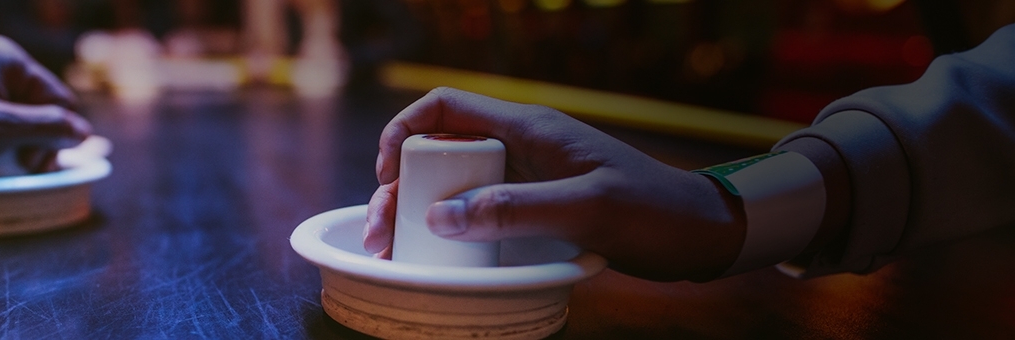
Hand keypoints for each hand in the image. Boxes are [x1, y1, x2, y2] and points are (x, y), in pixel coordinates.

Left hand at [0, 35, 90, 173]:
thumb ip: (47, 127)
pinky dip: (0, 141)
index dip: (59, 132)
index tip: (38, 163)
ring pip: (21, 118)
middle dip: (38, 140)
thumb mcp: (0, 127)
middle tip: (24, 167)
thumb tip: (84, 132)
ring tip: (2, 163)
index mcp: (9, 59)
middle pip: (41, 108)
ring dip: (19, 144)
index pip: (58, 98)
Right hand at [364, 87, 745, 281]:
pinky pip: (476, 208)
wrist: (699, 234)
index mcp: (528, 128)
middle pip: (438, 151)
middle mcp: (520, 146)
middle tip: (382, 232)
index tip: (386, 174)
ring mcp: (526, 177)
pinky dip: (448, 228)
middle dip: (400, 187)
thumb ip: (514, 208)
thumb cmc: (652, 212)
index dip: (403, 132)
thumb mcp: (584, 209)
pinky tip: (436, 254)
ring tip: (396, 249)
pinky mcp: (534, 206)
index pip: (444, 107)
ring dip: (419, 212)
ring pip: (452, 184)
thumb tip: (440, 216)